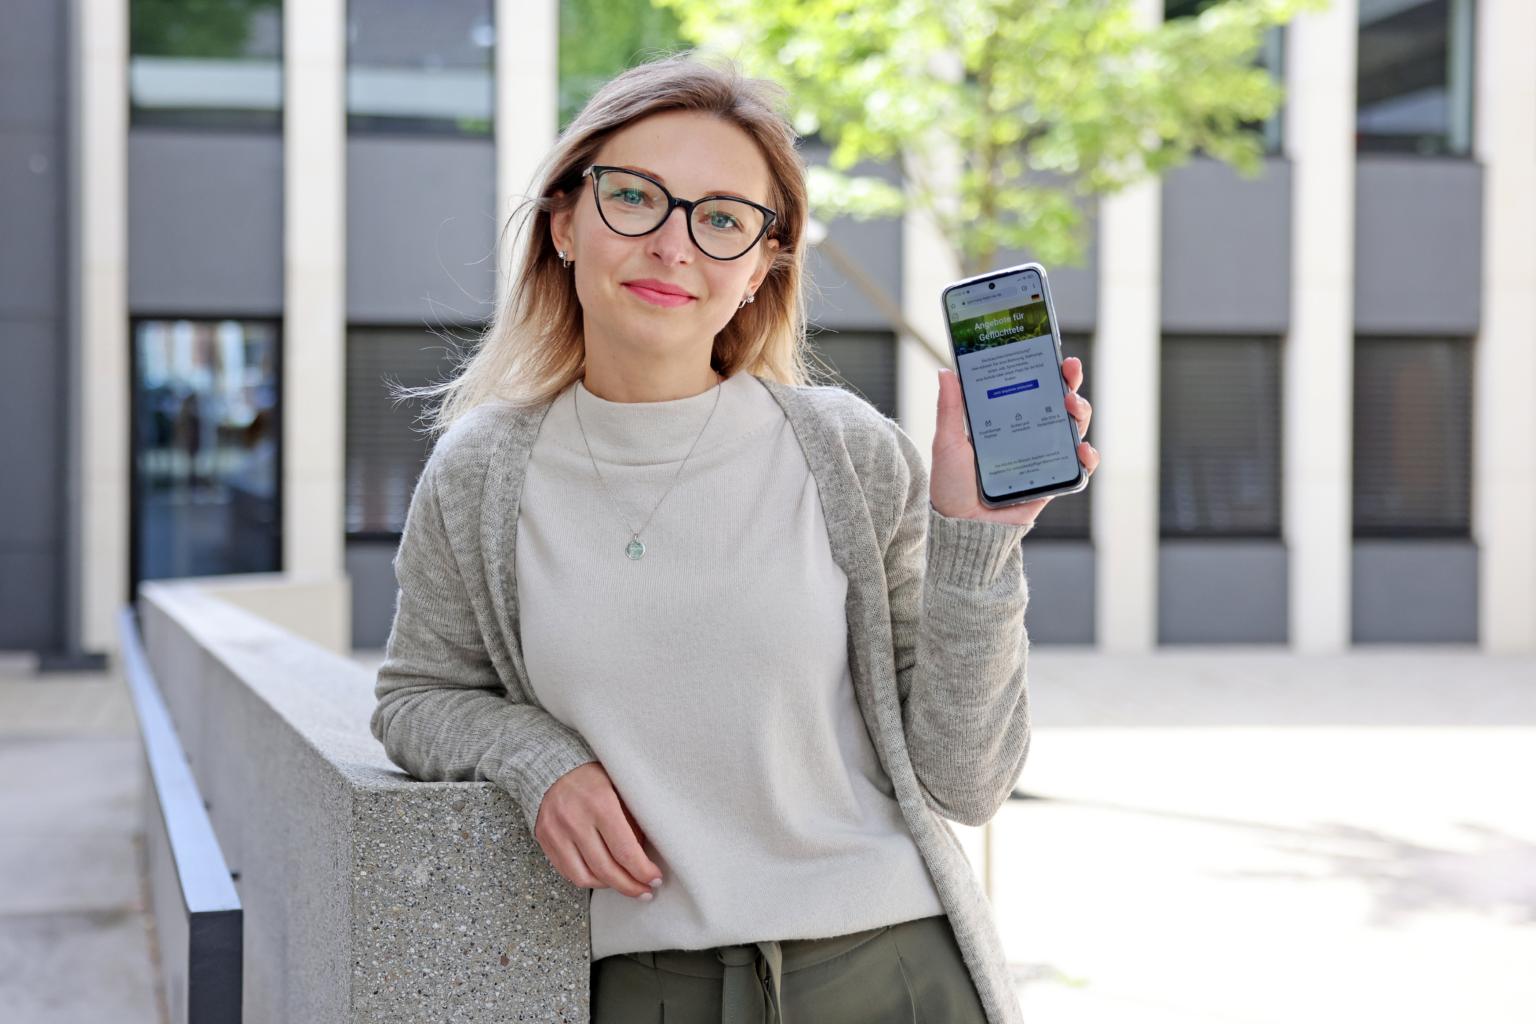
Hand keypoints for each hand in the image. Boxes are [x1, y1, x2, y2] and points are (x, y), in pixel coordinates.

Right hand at [534, 761, 663, 900]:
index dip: (642, 871)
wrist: (550, 763)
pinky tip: (602, 877)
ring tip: (624, 884)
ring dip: (608, 886)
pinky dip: (587, 879)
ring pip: (585, 878)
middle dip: (630, 886)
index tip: (655, 879)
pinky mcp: (545, 840)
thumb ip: (634, 817)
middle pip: (606, 870)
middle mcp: (575, 821)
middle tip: (645, 891)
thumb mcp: (620, 785)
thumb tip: (648, 852)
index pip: (625, 851)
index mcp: (600, 804)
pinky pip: (568, 872)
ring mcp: (557, 833)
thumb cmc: (592, 775)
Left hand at [930, 356, 1099, 525]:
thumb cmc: (952, 486)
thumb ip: (949, 409)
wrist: (961, 529)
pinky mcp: (1053, 483)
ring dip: (1081, 413)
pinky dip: (1088, 458)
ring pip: (1074, 430)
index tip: (1051, 352)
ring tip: (1072, 406)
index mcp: (1006, 421)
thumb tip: (946, 371)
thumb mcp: (948, 443)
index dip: (1045, 370)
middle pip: (1058, 404)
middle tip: (1069, 371)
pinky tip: (1082, 450)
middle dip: (1070, 383)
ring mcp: (1043, 459)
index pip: (1031, 389)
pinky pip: (1079, 469)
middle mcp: (1028, 436)